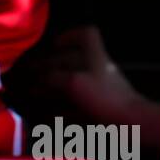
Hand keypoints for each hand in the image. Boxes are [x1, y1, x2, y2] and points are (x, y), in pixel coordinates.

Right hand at [33, 26, 159, 149]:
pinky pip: (75, 108)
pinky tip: (47, 116)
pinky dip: (60, 110)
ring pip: (72, 85)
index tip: (53, 45)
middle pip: (72, 63)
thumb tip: (39, 81)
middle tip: (31, 75)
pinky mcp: (98, 110)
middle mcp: (97, 71)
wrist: (129, 123)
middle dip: (51, 68)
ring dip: (53, 88)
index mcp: (95, 58)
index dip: (69, 36)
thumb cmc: (103, 97)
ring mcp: (98, 91)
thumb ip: (54, 78)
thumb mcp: (74, 82)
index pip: (86, 35)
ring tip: (34, 94)